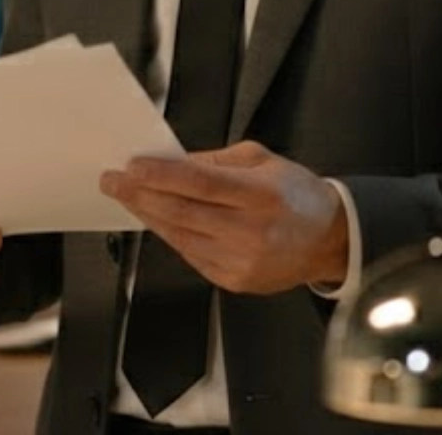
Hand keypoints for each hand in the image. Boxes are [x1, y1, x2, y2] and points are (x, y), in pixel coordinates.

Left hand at [100, 140, 348, 294]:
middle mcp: (250, 231)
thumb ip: (216, 161)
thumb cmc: (296, 194)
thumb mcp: (263, 160)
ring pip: (180, 236)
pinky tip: (157, 220)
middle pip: (182, 212)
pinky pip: (190, 255)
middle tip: (113, 181)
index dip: (161, 175)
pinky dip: (171, 235)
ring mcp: (241, 260)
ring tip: (128, 198)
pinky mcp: (234, 281)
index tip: (132, 167)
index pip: (200, 183)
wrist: (328, 240)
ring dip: (149, 216)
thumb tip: (172, 162)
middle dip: (141, 195)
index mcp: (261, 194)